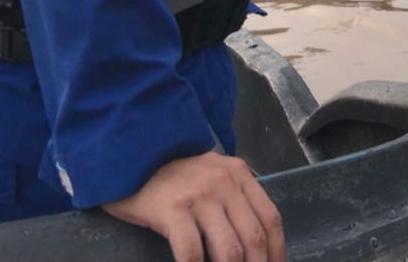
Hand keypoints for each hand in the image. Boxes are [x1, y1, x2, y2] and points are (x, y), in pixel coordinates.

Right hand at [103, 153, 284, 261]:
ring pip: (229, 250)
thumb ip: (233, 198)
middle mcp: (224, 182)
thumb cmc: (170, 175)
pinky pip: (193, 253)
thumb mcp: (211, 175)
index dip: (276, 250)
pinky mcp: (173, 211)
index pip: (270, 218)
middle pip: (254, 237)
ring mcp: (199, 196)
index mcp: (238, 174)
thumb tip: (254, 243)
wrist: (130, 155)